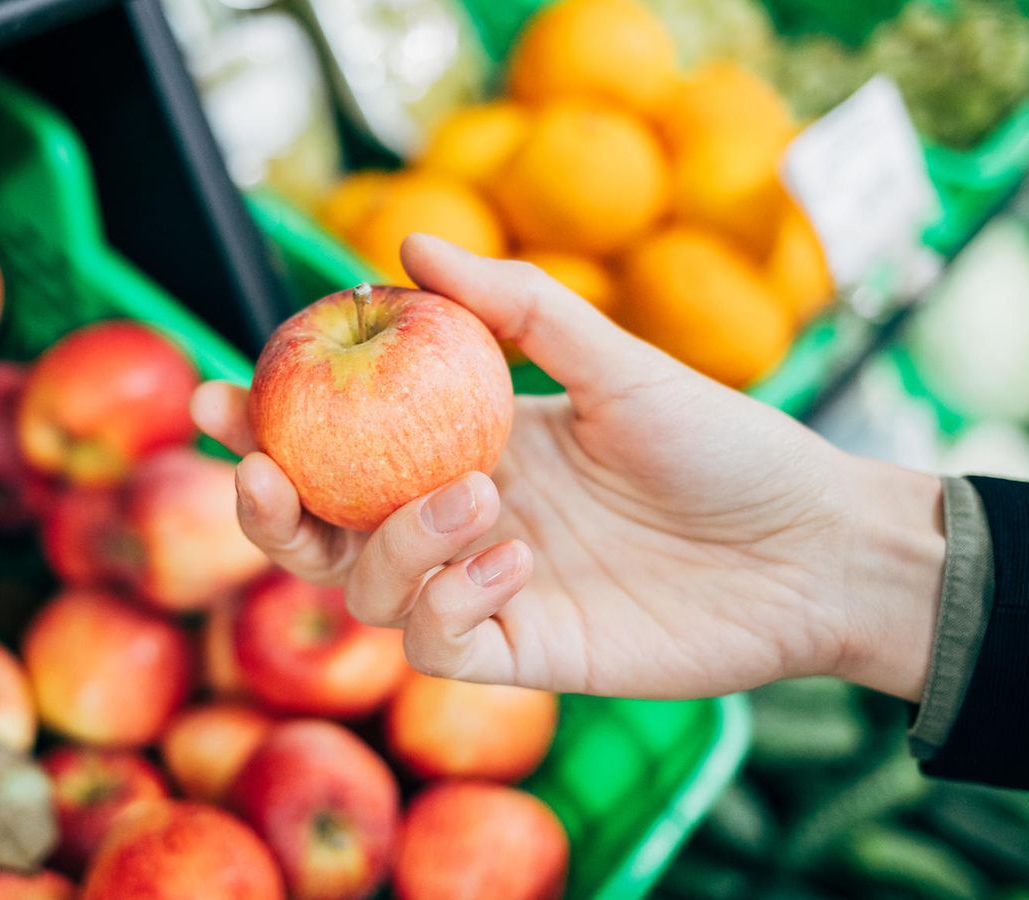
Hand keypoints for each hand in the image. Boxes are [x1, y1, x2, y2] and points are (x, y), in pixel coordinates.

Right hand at [193, 234, 945, 700]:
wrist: (809, 545)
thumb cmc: (722, 444)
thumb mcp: (615, 362)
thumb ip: (515, 307)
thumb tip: (404, 244)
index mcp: (466, 446)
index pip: (341, 442)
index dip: (268, 422)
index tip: (219, 389)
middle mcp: (460, 522)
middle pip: (321, 532)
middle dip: (265, 507)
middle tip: (253, 465)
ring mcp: (486, 593)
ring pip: (368, 590)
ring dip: (397, 541)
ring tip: (477, 498)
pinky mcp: (523, 655)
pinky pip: (437, 644)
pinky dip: (449, 600)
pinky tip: (513, 560)